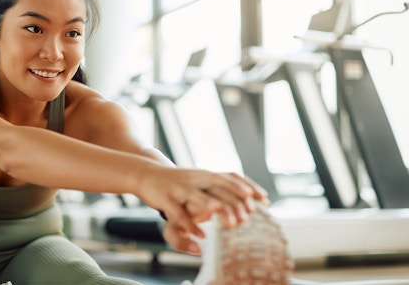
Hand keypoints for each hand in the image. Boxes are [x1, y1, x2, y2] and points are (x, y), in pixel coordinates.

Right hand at [137, 168, 267, 254]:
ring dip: (207, 204)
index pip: (229, 176)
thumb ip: (218, 188)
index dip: (247, 185)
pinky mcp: (166, 199)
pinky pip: (178, 212)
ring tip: (219, 212)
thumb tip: (247, 195)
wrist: (146, 174)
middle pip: (216, 182)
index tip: (263, 197)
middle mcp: (194, 178)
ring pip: (194, 194)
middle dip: (233, 194)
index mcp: (204, 174)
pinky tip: (200, 234)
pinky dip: (189, 224)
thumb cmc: (177, 182)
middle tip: (248, 209)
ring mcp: (179, 188)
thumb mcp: (199, 181)